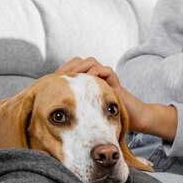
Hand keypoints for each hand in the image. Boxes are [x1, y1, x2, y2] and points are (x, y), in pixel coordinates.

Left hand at [56, 58, 176, 140]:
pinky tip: (88, 81)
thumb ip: (73, 113)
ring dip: (80, 67)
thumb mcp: (86, 116)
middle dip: (67, 67)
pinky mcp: (115, 82)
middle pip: (78, 61)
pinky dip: (96, 73)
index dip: (60, 72)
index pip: (71, 69)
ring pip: (91, 62)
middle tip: (58, 78)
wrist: (135, 119)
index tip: (50, 82)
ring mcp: (105, 79)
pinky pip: (106, 70)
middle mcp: (95, 78)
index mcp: (86, 84)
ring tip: (71, 78)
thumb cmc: (108, 121)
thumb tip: (47, 121)